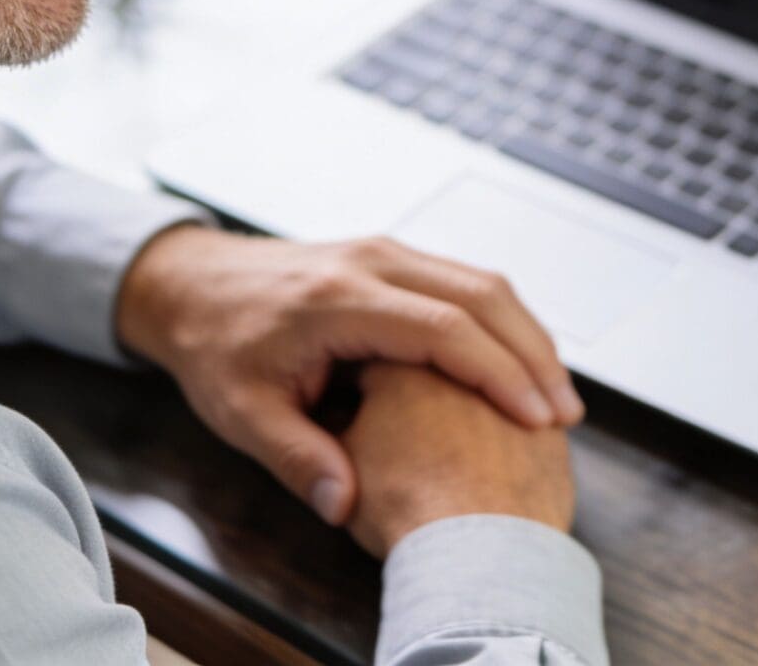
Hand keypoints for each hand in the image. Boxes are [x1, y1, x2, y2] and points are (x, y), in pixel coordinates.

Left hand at [114, 228, 583, 525]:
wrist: (191, 284)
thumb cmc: (217, 347)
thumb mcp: (241, 413)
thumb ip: (296, 458)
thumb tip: (347, 506)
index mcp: (338, 299)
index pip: (443, 328)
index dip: (498, 373)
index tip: (537, 418)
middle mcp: (372, 263)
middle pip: (481, 295)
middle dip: (533, 355)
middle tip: (566, 415)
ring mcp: (387, 252)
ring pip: (482, 282)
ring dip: (527, 336)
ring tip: (557, 398)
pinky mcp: (394, 258)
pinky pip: (465, 282)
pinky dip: (504, 323)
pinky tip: (520, 367)